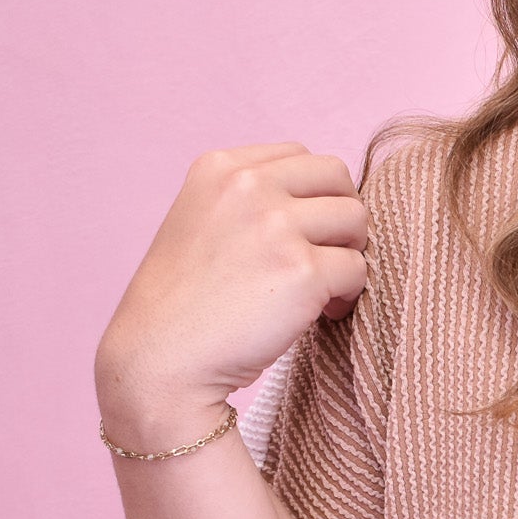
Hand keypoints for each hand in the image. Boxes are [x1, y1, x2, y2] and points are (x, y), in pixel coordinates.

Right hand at [95, 143, 368, 447]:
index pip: (302, 156)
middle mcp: (248, 186)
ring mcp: (276, 226)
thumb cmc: (184, 304)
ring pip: (356, 220)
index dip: (312, 196)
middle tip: (325, 256)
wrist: (160, 362)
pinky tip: (323, 313)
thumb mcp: (201, 221)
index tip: (300, 233)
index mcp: (220, 167)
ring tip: (324, 287)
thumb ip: (251, 199)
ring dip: (348, 253)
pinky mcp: (302, 271)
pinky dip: (349, 294)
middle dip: (340, 217)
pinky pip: (357, 269)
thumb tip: (326, 198)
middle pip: (337, 177)